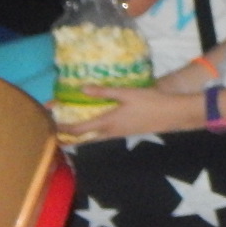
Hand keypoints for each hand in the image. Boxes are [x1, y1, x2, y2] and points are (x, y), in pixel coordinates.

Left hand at [70, 85, 198, 139]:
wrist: (173, 114)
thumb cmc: (151, 101)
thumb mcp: (127, 93)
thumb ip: (105, 92)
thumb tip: (82, 89)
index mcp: (108, 122)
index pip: (79, 129)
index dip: (63, 128)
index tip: (51, 125)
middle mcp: (111, 132)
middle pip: (85, 138)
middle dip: (70, 135)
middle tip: (60, 130)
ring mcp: (120, 134)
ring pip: (96, 138)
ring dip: (84, 135)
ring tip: (75, 127)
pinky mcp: (128, 133)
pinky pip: (106, 135)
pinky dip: (96, 132)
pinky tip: (101, 124)